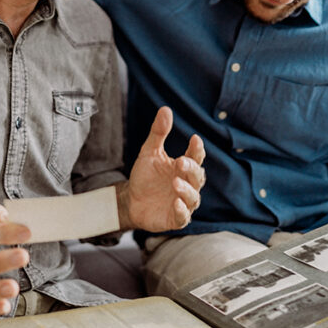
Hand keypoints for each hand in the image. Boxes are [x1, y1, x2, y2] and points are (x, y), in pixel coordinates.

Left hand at [118, 107, 205, 231]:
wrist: (130, 200)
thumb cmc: (145, 176)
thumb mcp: (149, 152)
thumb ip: (158, 133)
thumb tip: (166, 109)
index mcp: (184, 167)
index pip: (196, 157)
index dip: (197, 149)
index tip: (195, 139)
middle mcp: (187, 184)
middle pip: (197, 176)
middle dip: (191, 169)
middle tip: (181, 162)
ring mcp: (183, 202)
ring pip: (193, 198)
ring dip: (187, 190)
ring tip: (175, 182)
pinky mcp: (175, 219)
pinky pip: (183, 217)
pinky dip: (181, 211)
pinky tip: (175, 203)